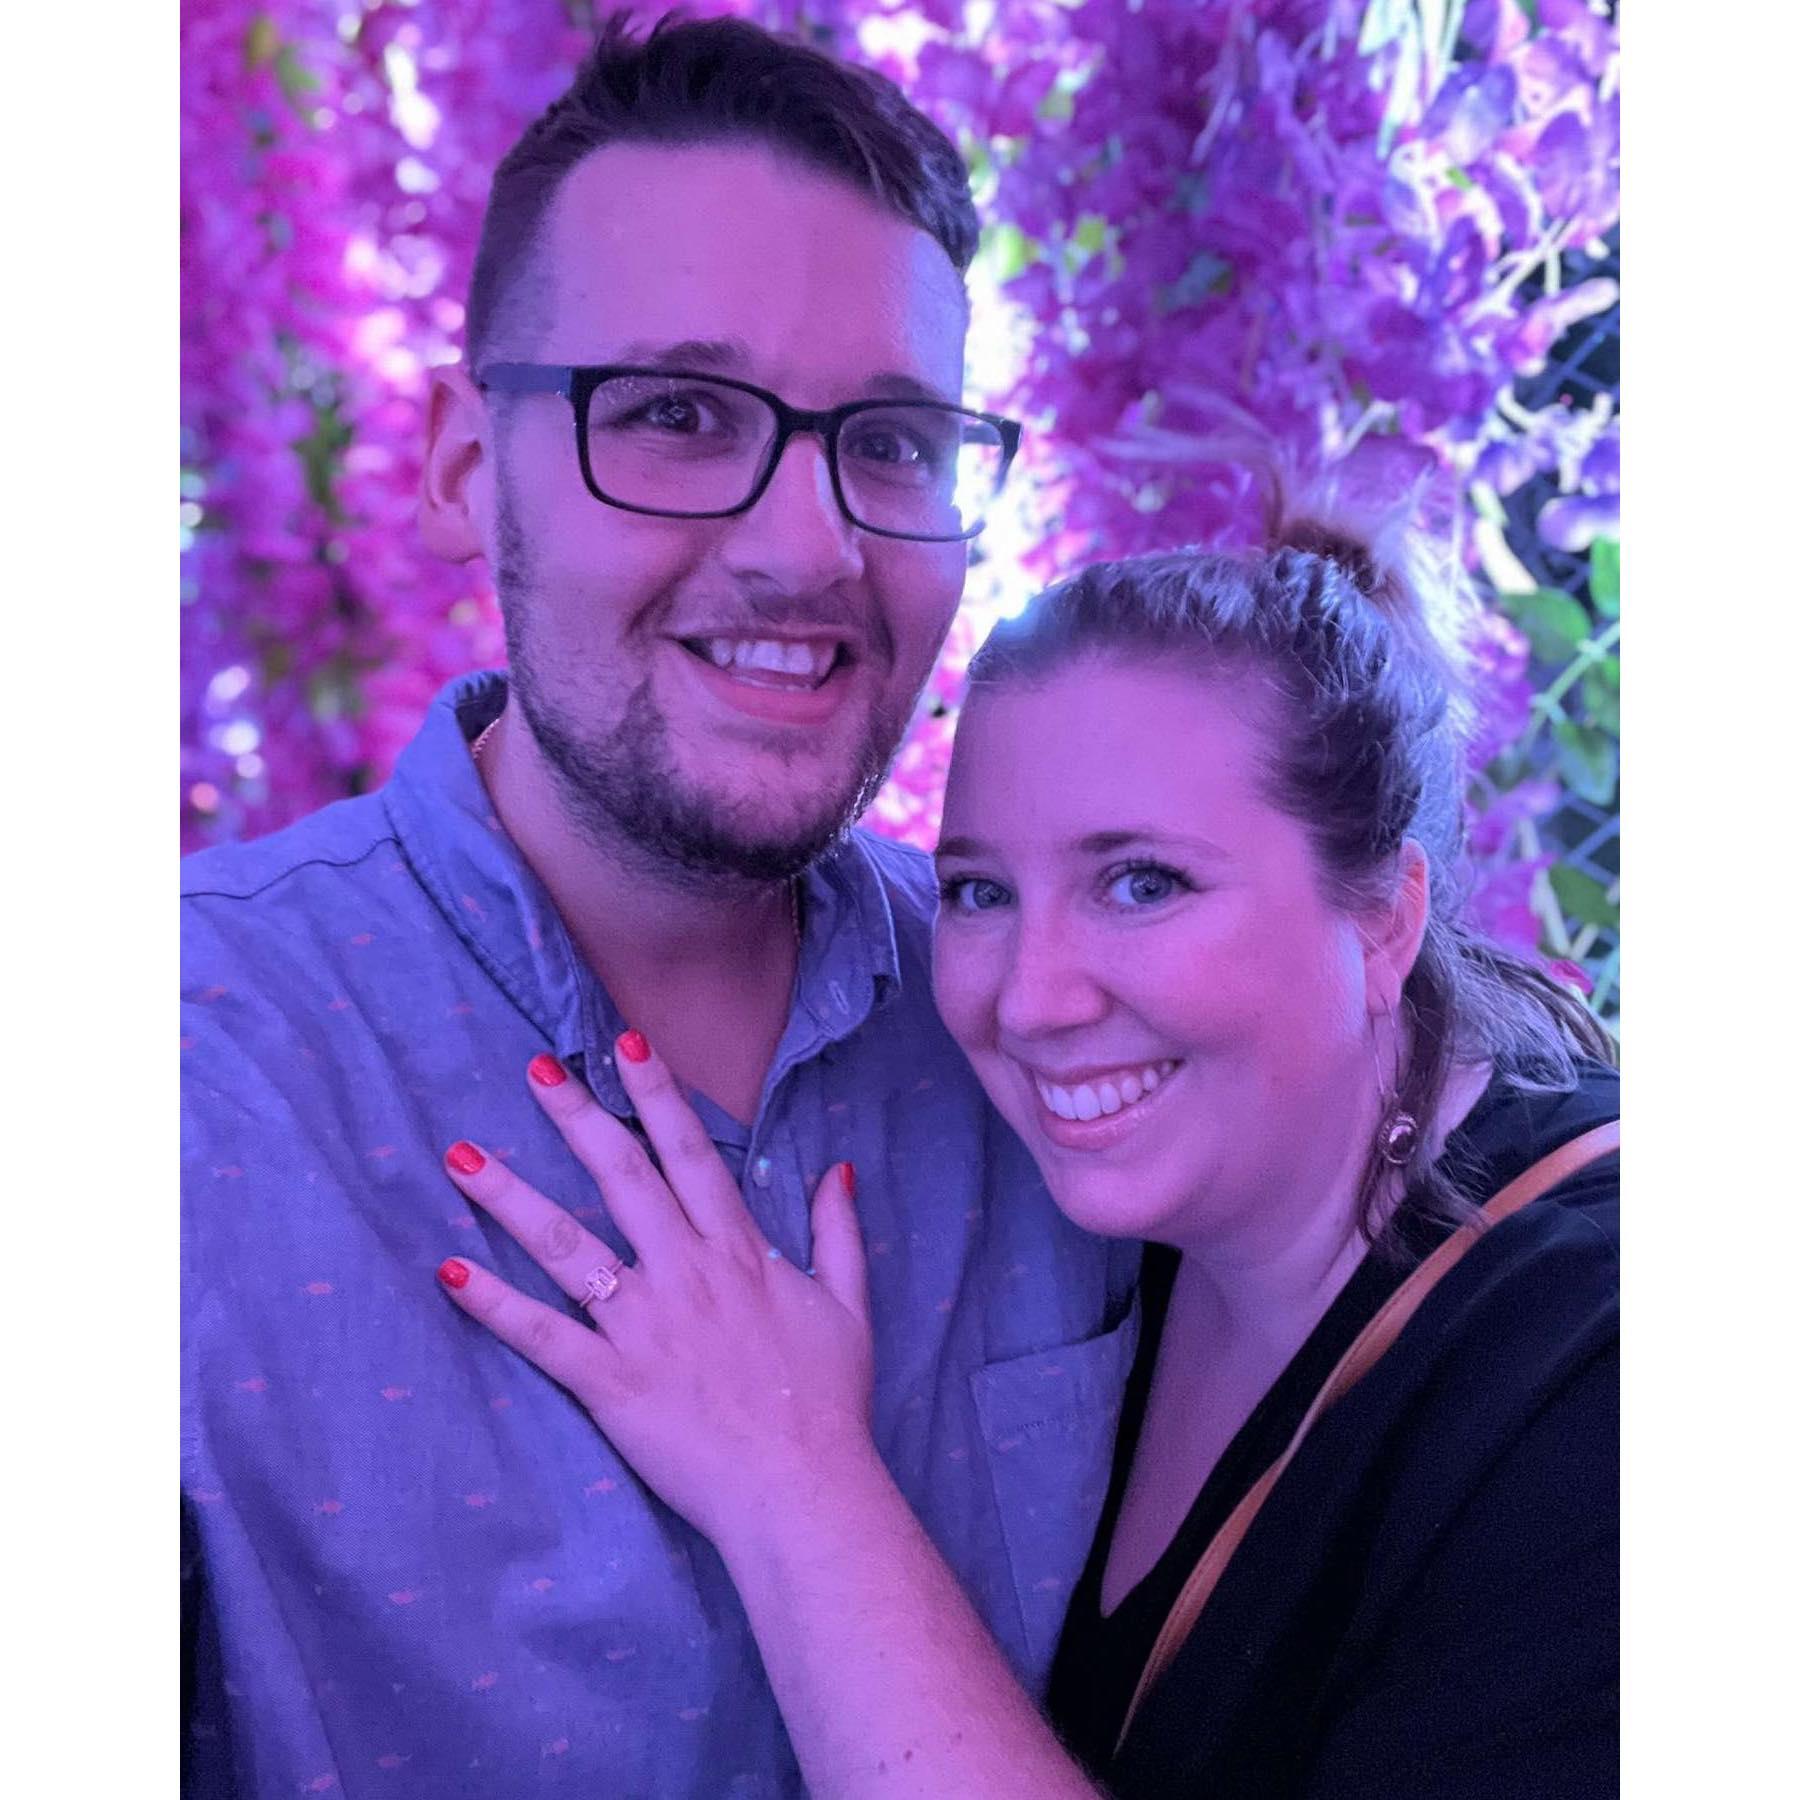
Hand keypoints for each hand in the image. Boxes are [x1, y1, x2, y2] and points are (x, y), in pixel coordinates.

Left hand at [434, 1034, 876, 1546]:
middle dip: (577, 1117)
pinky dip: (494, 1305)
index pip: (692, 1153)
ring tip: (462, 1156)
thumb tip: (839, 1169)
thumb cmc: (829, 1402)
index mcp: (738, 1251)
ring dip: (511, 1198)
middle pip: (622, 1176)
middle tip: (537, 1069)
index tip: (626, 1043)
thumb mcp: (850, 1304)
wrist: (804, 1489)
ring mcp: (644, 1324)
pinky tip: (451, 1273)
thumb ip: (838, 1231)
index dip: (658, 1093)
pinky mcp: (611, 1382)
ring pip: (567, 1245)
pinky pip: (542, 1336)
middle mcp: (686, 1272)